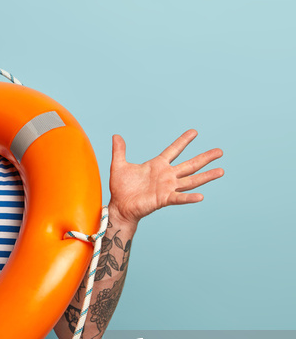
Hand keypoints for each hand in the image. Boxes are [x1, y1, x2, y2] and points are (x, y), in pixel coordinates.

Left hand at [108, 129, 223, 226]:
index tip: (194, 132)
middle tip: (220, 151)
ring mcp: (167, 187)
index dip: (183, 141)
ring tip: (221, 171)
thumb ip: (119, 151)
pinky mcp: (164, 199)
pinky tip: (201, 196)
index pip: (174, 150)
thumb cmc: (121, 188)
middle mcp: (166, 175)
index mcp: (157, 165)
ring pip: (191, 180)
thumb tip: (116, 135)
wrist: (119, 206)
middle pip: (190, 164)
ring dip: (206, 176)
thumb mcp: (119, 166)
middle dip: (205, 158)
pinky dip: (189, 197)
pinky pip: (179, 198)